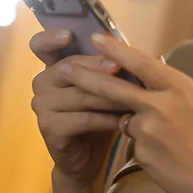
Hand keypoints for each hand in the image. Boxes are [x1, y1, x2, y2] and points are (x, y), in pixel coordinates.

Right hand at [29, 29, 127, 185]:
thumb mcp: (108, 87)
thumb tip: (152, 54)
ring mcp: (42, 106)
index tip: (68, 34)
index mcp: (53, 67)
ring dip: (109, 96)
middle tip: (122, 68)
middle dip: (100, 67)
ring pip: (80, 94)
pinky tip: (123, 121)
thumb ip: (117, 68)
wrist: (87, 157)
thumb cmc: (99, 115)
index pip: (40, 46)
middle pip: (71, 68)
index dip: (51, 37)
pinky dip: (106, 119)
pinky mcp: (49, 128)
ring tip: (134, 96)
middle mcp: (42, 83)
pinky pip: (83, 119)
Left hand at [60, 33, 192, 192]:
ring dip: (136, 124)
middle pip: (114, 87)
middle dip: (86, 76)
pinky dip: (144, 145)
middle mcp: (162, 104)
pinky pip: (133, 142)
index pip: (140, 62)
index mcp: (178, 86)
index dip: (115, 49)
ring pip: (125, 119)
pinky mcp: (142, 152)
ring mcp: (150, 130)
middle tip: (65, 68)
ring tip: (168, 137)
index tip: (95, 38)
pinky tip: (167, 155)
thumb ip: (171, 84)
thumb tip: (153, 63)